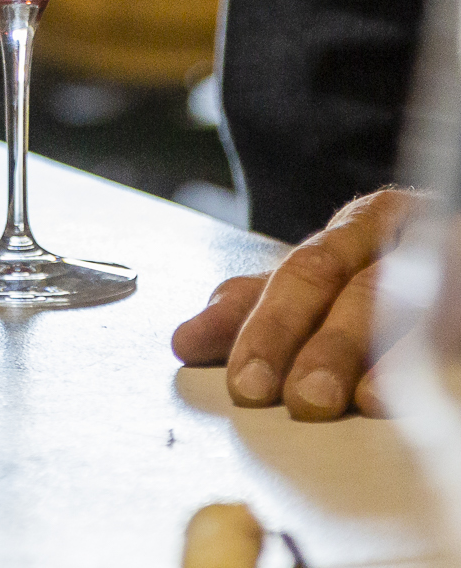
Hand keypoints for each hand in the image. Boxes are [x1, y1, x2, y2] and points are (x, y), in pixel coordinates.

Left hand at [171, 189, 423, 419]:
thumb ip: (274, 302)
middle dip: (280, 332)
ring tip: (311, 399)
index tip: (192, 348)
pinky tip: (383, 397)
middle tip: (253, 386)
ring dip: (339, 351)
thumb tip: (193, 334)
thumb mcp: (344, 279)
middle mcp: (395, 231)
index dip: (244, 315)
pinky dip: (406, 362)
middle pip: (323, 275)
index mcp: (356, 228)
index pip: (289, 272)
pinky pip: (439, 318)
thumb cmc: (416, 271)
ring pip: (380, 295)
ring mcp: (439, 248)